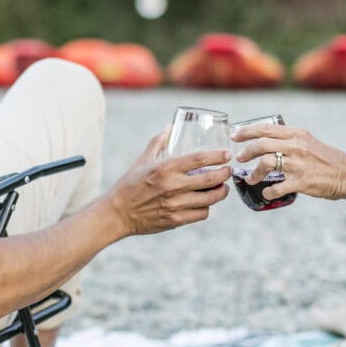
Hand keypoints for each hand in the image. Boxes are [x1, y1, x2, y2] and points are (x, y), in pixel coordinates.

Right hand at [107, 130, 230, 235]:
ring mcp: (175, 204)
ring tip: (222, 188)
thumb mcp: (142, 161)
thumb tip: (169, 126)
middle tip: (228, 171)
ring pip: (210, 198)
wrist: (117, 213)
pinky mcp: (176, 220)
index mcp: (165, 168)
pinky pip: (201, 214)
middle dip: (225, 174)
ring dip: (220, 192)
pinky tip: (205, 203)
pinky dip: (206, 208)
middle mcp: (172, 186)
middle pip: (210, 179)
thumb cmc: (129, 185)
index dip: (217, 156)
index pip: (199, 158)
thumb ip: (158, 143)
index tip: (226, 155)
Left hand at [229, 123, 345, 200]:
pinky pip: (277, 187)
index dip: (246, 131)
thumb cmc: (326, 158)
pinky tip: (266, 193)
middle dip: (246, 151)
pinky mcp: (301, 182)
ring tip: (250, 178)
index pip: (265, 128)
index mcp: (296, 134)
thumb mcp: (308, 141)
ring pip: (265, 163)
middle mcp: (296, 146)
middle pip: (261, 144)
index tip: (234, 135)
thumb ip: (289, 139)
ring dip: (254, 173)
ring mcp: (298, 164)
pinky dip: (268, 192)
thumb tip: (267, 138)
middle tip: (239, 158)